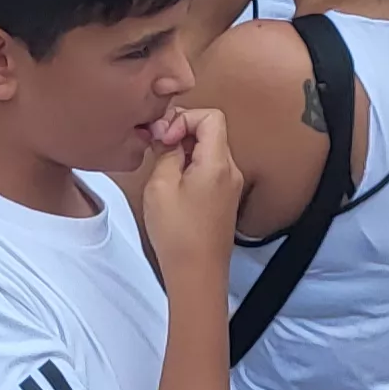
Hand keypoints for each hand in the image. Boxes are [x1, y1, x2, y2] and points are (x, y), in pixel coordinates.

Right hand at [135, 106, 245, 289]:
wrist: (197, 273)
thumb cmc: (178, 234)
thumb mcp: (160, 186)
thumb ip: (166, 152)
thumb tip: (167, 136)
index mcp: (217, 163)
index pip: (211, 116)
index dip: (184, 118)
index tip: (165, 137)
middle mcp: (231, 171)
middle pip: (211, 131)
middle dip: (182, 132)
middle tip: (157, 148)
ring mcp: (231, 186)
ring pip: (210, 149)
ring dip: (185, 150)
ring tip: (162, 168)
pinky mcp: (226, 199)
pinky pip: (210, 168)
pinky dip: (191, 166)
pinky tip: (173, 185)